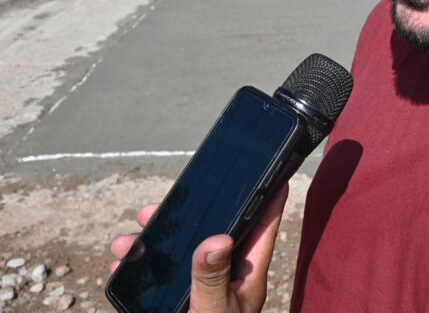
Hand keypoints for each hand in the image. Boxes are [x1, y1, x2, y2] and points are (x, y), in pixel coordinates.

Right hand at [109, 184, 289, 312]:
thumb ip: (212, 279)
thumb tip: (217, 238)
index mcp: (248, 272)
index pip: (264, 225)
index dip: (268, 195)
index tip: (270, 167)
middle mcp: (228, 275)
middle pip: (214, 230)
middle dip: (188, 213)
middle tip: (155, 207)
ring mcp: (204, 287)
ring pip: (182, 251)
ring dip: (153, 242)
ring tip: (126, 242)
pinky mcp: (182, 301)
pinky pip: (162, 276)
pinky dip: (141, 267)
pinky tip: (120, 265)